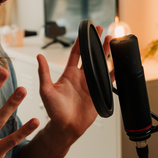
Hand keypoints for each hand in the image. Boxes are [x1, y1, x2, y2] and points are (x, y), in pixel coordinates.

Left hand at [36, 25, 111, 144]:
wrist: (66, 127)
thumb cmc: (54, 111)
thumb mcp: (46, 90)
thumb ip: (43, 73)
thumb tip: (38, 56)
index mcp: (69, 74)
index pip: (76, 53)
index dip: (80, 41)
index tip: (85, 30)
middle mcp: (81, 77)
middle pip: (91, 56)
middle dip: (96, 43)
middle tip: (101, 30)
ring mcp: (91, 84)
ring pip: (101, 65)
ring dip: (106, 53)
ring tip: (112, 40)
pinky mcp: (99, 93)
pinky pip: (108, 80)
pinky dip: (114, 72)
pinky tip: (118, 63)